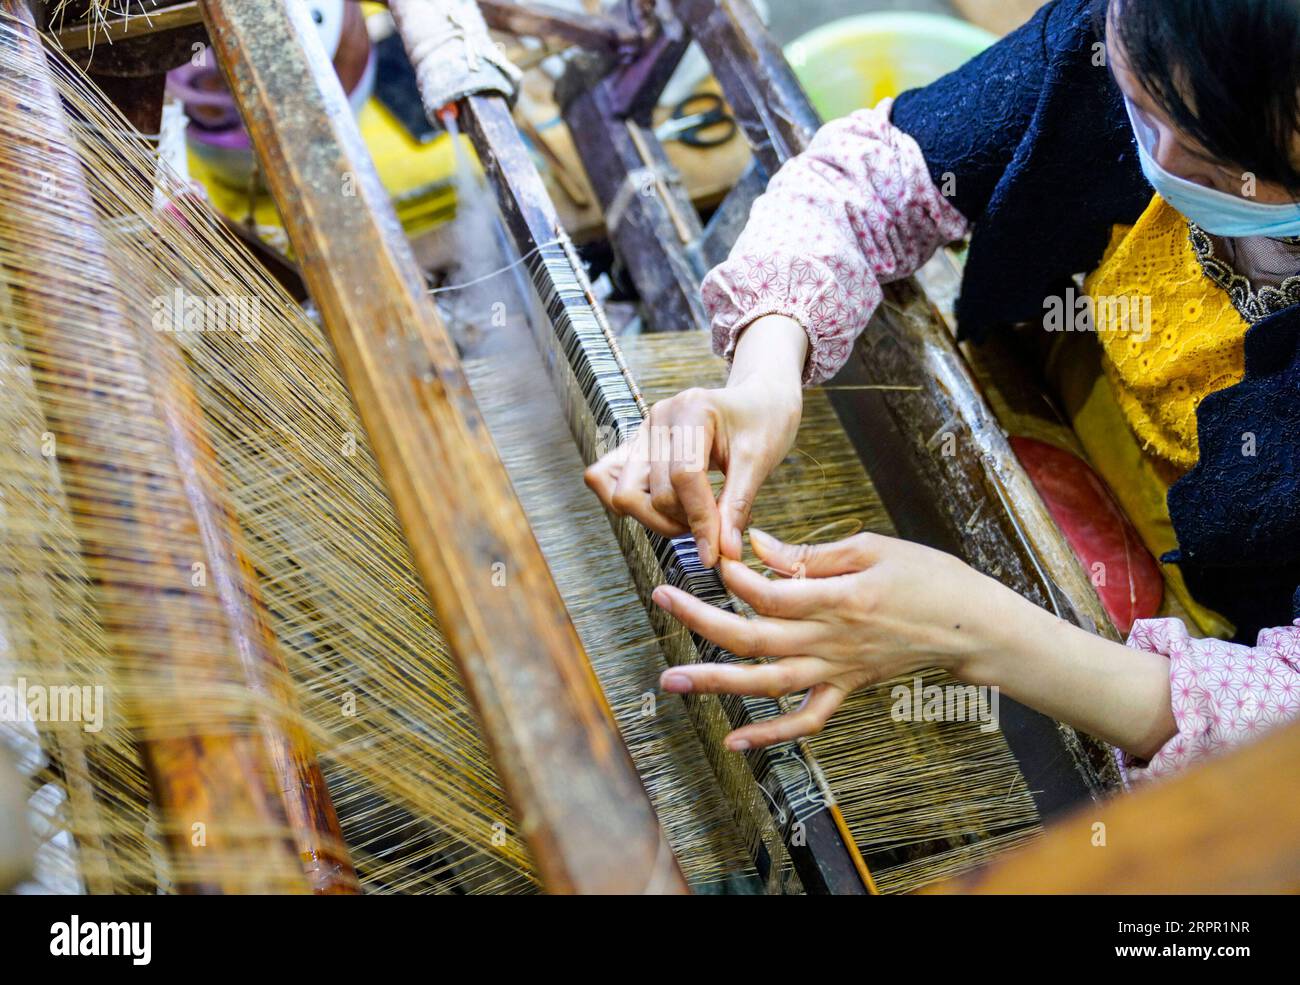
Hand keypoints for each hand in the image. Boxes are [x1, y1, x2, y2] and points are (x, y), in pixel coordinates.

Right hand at [583, 316, 806, 566]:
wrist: (758, 401)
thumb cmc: (763, 423)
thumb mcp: (760, 462)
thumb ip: (736, 508)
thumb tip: (723, 553)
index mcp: (691, 409)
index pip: (683, 477)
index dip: (699, 520)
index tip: (716, 552)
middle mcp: (658, 418)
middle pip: (652, 492)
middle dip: (682, 522)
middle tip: (714, 527)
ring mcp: (642, 432)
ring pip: (625, 495)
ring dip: (658, 519)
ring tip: (694, 517)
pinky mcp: (635, 447)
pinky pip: (608, 481)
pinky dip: (636, 505)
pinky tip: (669, 509)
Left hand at [651, 528, 1026, 749]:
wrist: (973, 626)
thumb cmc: (929, 577)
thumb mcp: (872, 547)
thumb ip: (811, 553)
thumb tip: (759, 546)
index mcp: (838, 598)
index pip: (770, 592)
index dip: (735, 575)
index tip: (714, 556)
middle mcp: (831, 640)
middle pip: (754, 636)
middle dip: (701, 621)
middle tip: (660, 599)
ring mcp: (838, 670)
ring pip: (768, 683)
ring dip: (716, 683)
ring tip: (672, 682)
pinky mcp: (848, 689)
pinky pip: (806, 720)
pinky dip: (770, 735)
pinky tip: (734, 740)